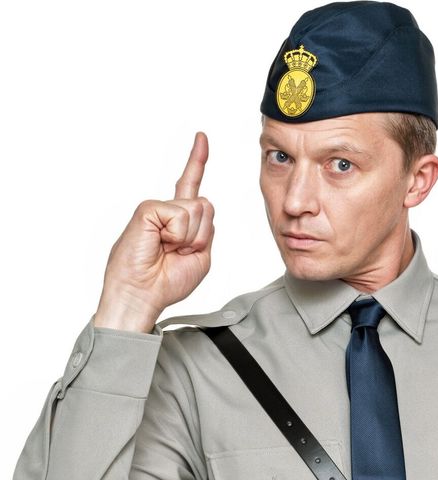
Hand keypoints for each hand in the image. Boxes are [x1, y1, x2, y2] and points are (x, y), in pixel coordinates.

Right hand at [93, 131, 214, 331]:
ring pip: (198, 210)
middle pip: (207, 207)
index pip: (191, 187)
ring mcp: (156, 208)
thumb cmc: (166, 282)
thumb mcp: (200, 258)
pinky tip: (160, 243)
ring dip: (191, 237)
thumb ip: (206, 231)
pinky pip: (181, 215)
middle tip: (180, 253)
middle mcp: (168, 211)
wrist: (141, 294)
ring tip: (168, 249)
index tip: (201, 138)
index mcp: (179, 222)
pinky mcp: (148, 209)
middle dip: (202, 236)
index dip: (196, 162)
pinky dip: (178, 235)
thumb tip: (200, 205)